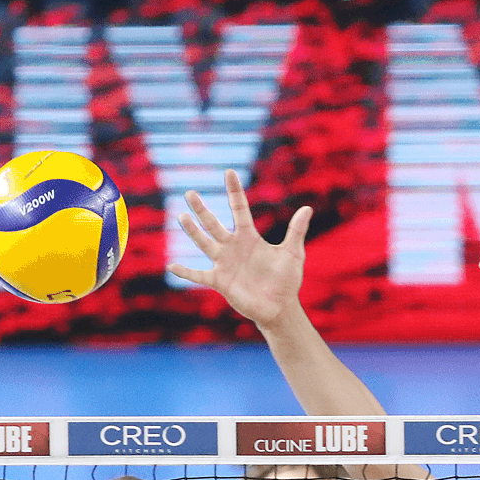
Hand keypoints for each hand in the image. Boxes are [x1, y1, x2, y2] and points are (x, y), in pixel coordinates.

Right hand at [166, 170, 313, 328]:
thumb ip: (296, 231)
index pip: (239, 209)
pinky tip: (172, 266)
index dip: (234, 191)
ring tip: (182, 216)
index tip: (229, 172)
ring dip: (193, 232)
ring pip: (204, 244)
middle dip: (202, 209)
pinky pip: (199, 275)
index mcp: (249, 237)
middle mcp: (233, 247)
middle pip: (214, 224)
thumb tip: (307, 208)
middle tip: (190, 193)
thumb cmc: (286, 280)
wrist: (279, 307)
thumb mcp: (292, 253)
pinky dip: (186, 272)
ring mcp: (224, 264)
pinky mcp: (220, 282)